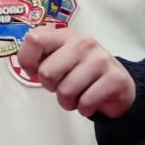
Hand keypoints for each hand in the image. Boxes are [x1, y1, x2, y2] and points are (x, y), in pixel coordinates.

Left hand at [16, 27, 135, 117]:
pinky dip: (83, 109)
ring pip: (65, 91)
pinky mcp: (115, 78)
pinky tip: (89, 102)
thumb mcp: (59, 59)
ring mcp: (100, 59)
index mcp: (64, 35)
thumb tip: (28, 66)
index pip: (34, 40)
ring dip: (67, 101)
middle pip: (47, 72)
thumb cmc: (80, 73)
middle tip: (62, 85)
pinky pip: (85, 102)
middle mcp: (83, 43)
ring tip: (76, 95)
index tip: (34, 71)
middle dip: (50, 87)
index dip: (27, 61)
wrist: (117, 85)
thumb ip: (40, 56)